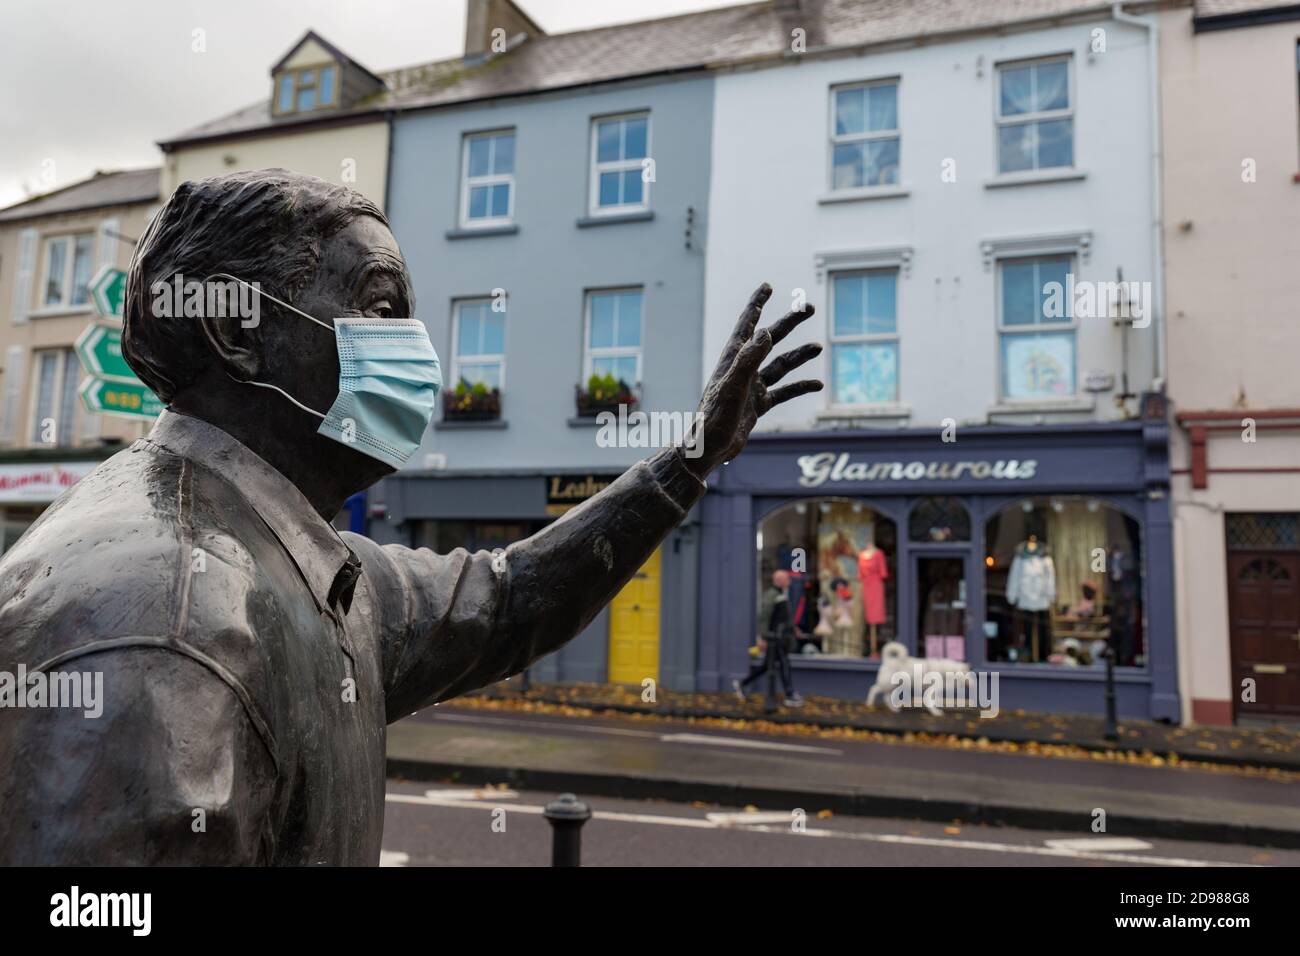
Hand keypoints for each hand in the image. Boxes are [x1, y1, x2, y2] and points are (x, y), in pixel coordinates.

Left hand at [684, 284, 820, 477]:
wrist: (708, 449)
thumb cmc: (715, 419)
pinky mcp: (758, 404)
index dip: (757, 304)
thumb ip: (748, 359)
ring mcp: (752, 386)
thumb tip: (765, 331)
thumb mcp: (733, 387)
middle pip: (770, 339)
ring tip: (819, 347)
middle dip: (788, 323)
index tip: (768, 286)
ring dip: (799, 356)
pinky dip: (800, 386)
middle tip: (809, 307)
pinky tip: (817, 384)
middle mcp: (743, 369)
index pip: (747, 325)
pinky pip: (783, 392)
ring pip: (780, 365)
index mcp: (733, 360)